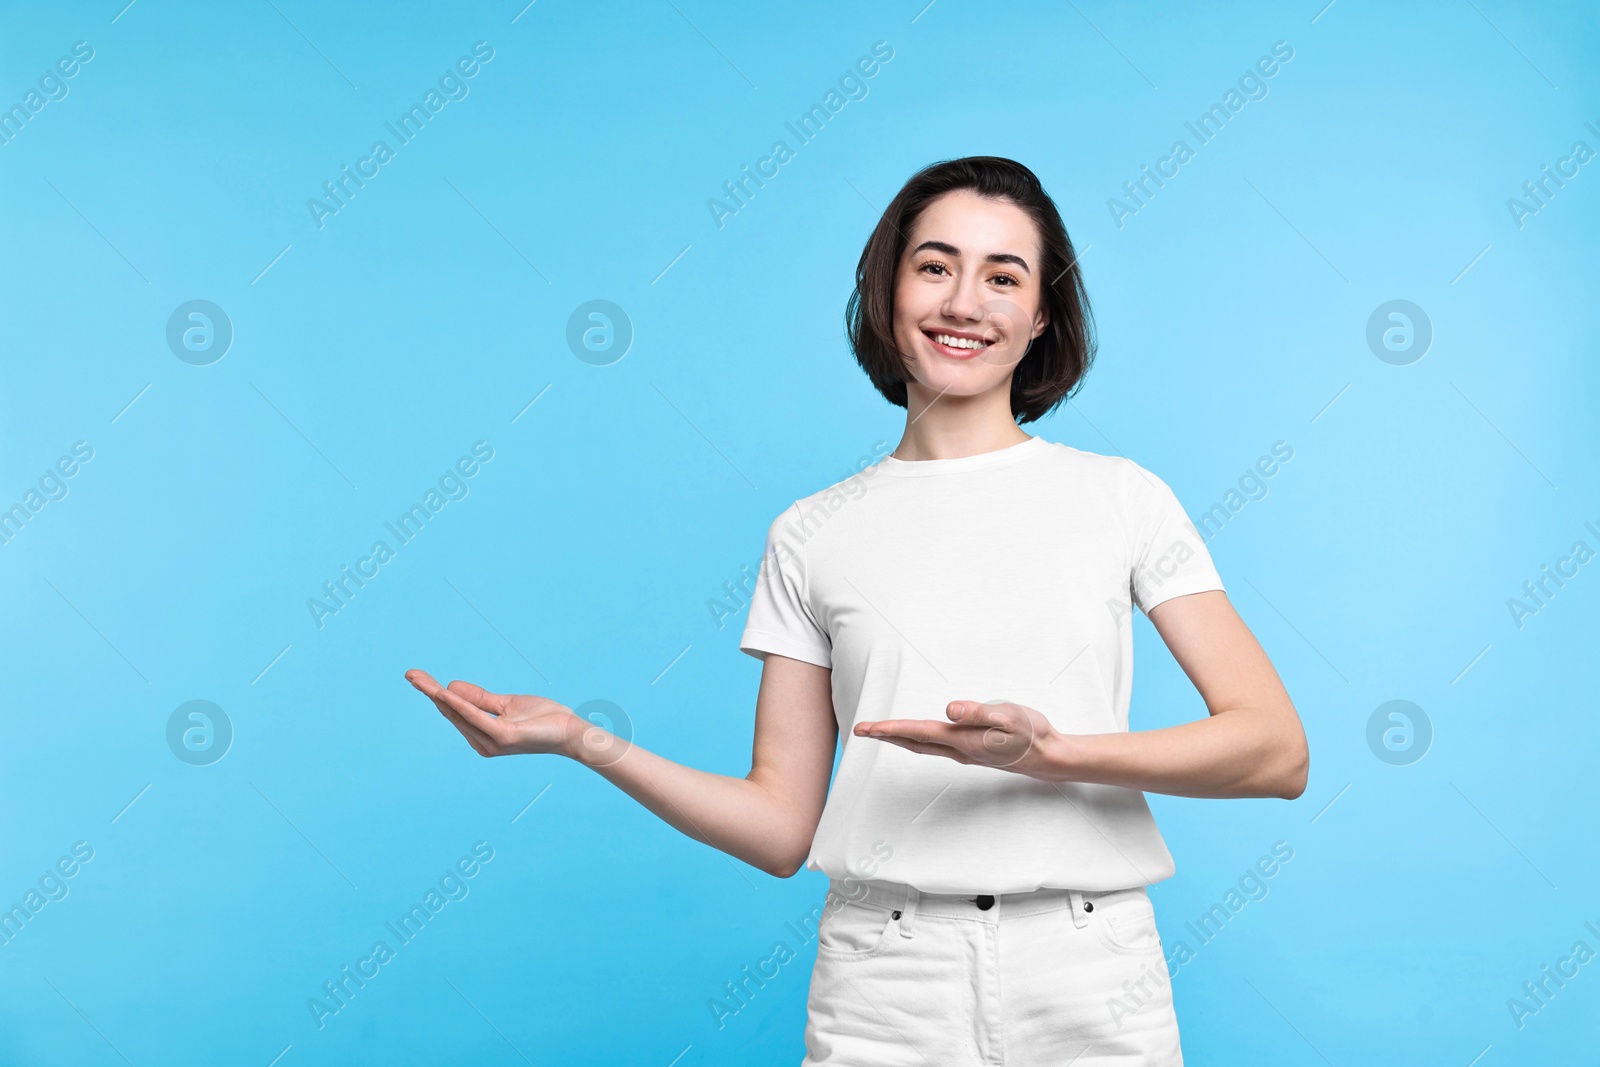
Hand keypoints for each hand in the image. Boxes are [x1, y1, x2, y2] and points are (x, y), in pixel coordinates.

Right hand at [405, 669, 592, 759]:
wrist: (570, 732)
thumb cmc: (542, 719)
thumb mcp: (506, 704)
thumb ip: (480, 698)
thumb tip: (450, 687)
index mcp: (482, 736)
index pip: (454, 711)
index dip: (434, 692)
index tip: (416, 676)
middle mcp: (482, 743)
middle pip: (451, 712)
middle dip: (430, 691)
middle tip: (409, 673)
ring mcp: (492, 742)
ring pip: (460, 713)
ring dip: (438, 695)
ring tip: (420, 680)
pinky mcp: (503, 736)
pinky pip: (476, 717)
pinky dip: (460, 704)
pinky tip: (445, 693)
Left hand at [852, 699, 1064, 779]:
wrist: (1048, 758)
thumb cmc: (1031, 734)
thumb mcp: (1009, 717)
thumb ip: (979, 713)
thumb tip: (949, 710)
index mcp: (963, 741)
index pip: (918, 733)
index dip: (890, 730)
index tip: (866, 728)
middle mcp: (958, 751)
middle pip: (913, 743)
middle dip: (885, 736)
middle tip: (859, 730)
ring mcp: (964, 754)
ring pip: (922, 747)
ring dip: (899, 739)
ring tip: (879, 732)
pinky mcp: (971, 752)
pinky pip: (934, 747)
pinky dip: (917, 741)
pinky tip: (916, 737)